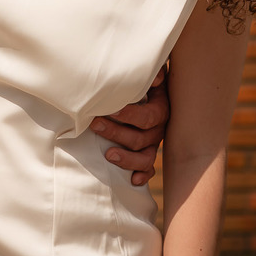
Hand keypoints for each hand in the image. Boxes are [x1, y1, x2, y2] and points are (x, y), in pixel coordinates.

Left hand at [91, 67, 169, 185]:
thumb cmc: (145, 83)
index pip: (147, 116)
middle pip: (140, 138)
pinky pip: (149, 169)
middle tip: (95, 125)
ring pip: (145, 158)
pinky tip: (132, 180)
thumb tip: (155, 77)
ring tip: (108, 155)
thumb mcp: (151, 76)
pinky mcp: (148, 154)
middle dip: (116, 133)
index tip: (110, 109)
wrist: (154, 93)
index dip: (129, 115)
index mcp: (160, 110)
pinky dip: (142, 176)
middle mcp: (158, 129)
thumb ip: (154, 74)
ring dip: (127, 159)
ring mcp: (154, 144)